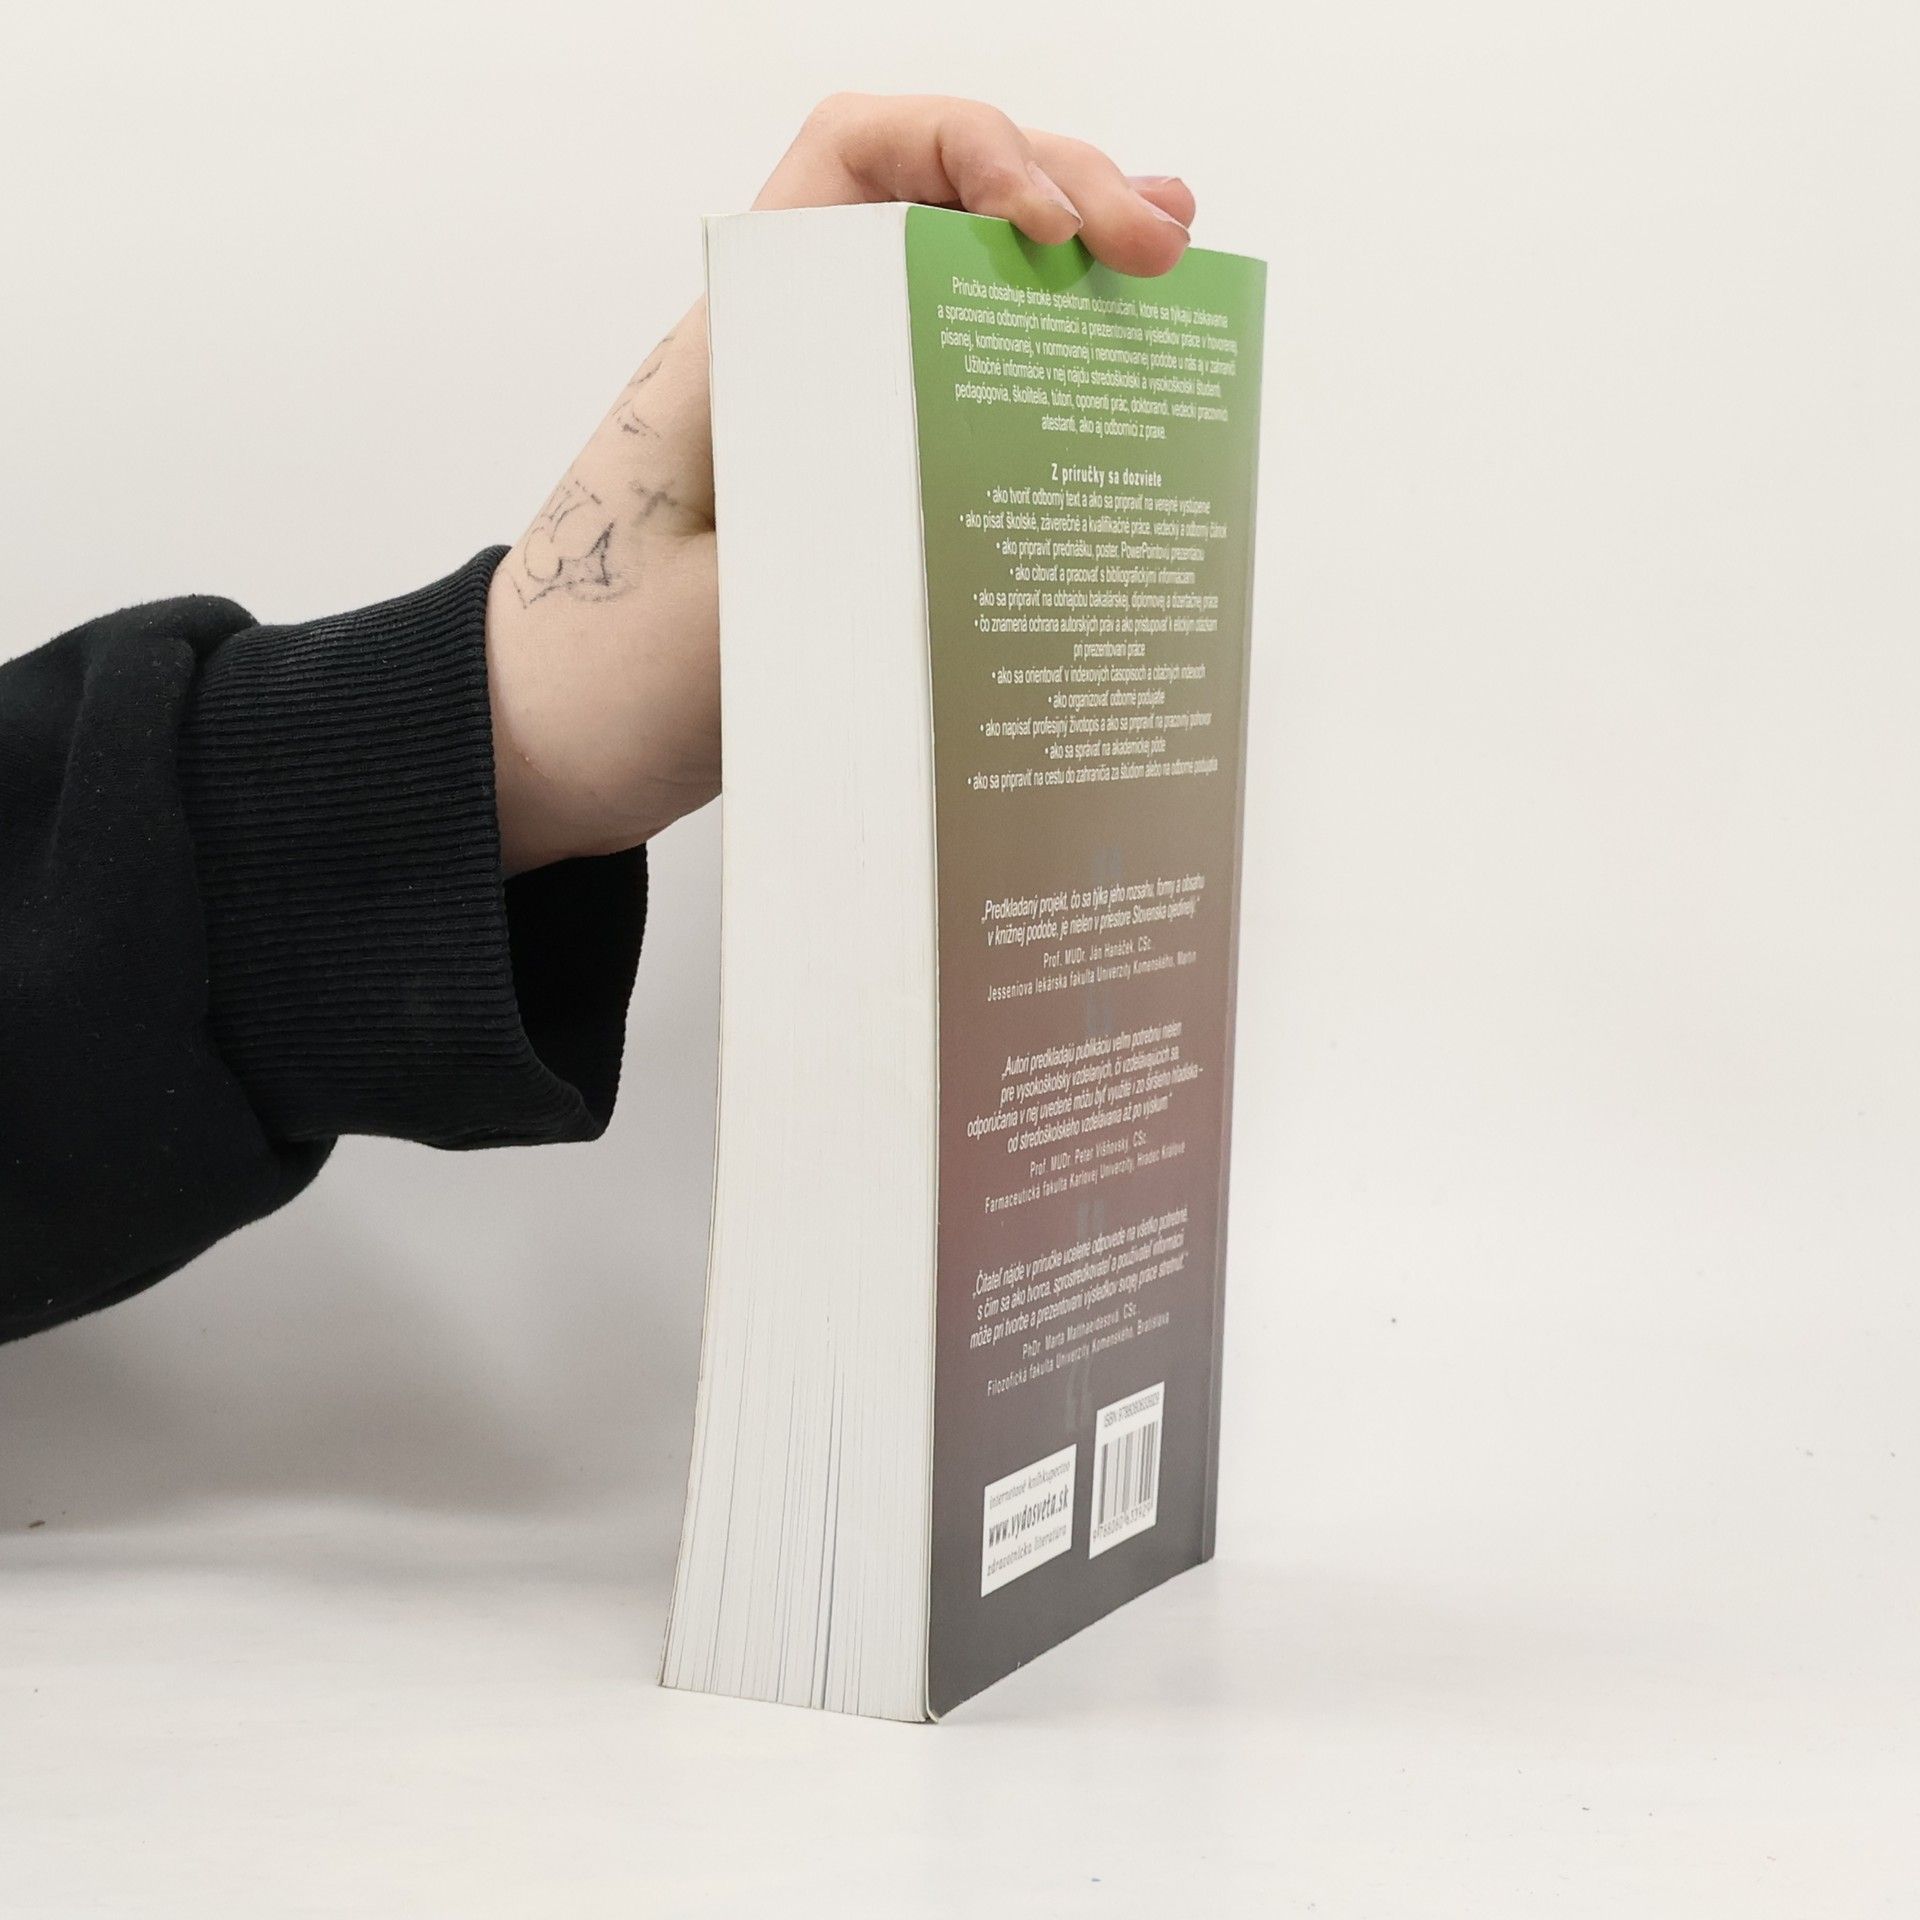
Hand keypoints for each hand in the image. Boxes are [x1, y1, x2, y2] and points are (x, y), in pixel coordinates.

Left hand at [485, 95, 1198, 873]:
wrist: (542, 747)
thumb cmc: (597, 675)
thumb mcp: (728, 616)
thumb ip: (842, 548)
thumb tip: (1000, 495)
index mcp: (744, 345)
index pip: (856, 159)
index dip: (970, 152)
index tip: (1049, 232)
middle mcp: (795, 357)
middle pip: (939, 208)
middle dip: (1064, 194)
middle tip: (1167, 247)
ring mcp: (831, 420)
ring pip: (962, 295)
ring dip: (1070, 273)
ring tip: (1174, 272)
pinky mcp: (855, 492)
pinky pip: (959, 396)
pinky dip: (1045, 373)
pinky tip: (1118, 378)